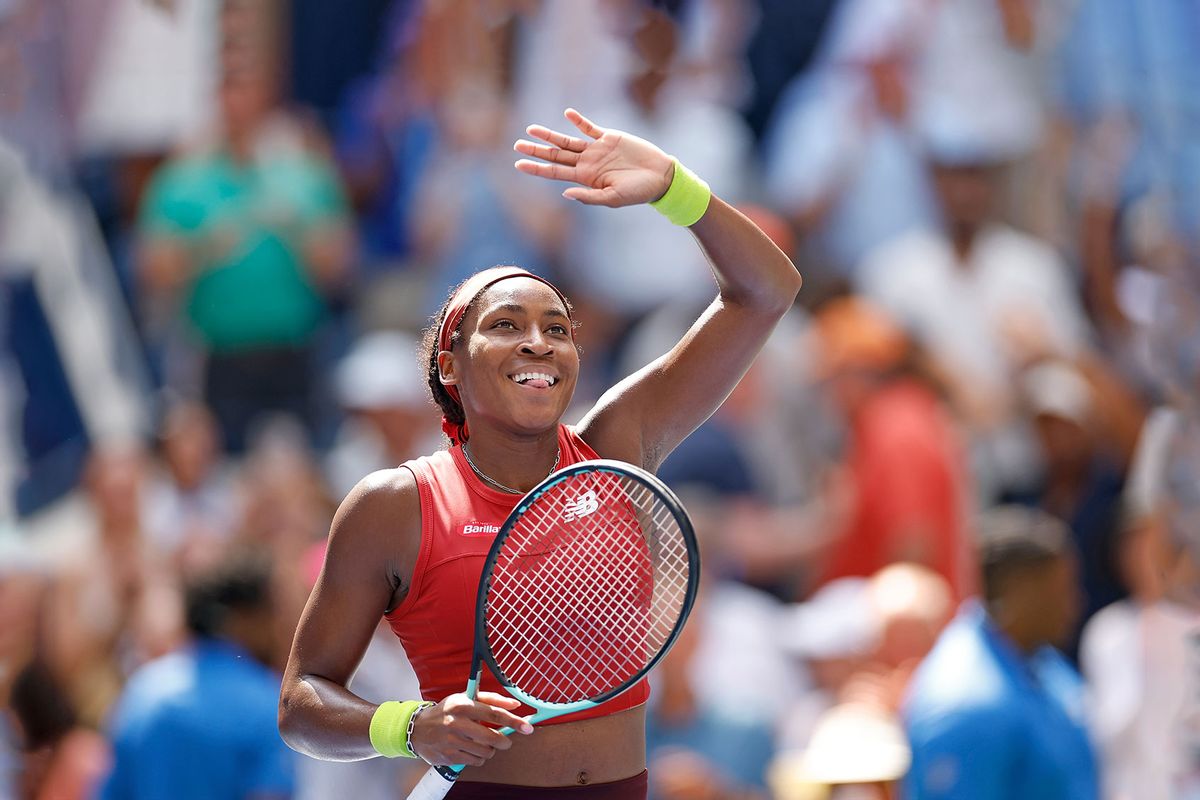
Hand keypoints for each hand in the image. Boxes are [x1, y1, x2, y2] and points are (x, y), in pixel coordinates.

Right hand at [409, 691, 533, 766]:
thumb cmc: (446, 711)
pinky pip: (475, 761)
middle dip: (503, 741)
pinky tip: (471, 749)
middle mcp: (455, 722)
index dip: (513, 721)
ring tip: (482, 743)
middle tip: (505, 741)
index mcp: (462, 705)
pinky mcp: (448, 756)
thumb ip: (491, 700)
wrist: (417, 729)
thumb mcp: (465, 698)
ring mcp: (451, 741)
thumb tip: (515, 705)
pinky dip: (478, 758)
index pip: (493, 713)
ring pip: (485, 752)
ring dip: (489, 750)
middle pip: (491, 737)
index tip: (527, 726)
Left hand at [514, 108, 674, 207]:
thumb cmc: (638, 192)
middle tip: (516, 145)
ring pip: (567, 141)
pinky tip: (567, 114)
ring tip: (531, 129)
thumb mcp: (612, 198)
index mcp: (585, 178)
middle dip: (536, 150)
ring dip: (549, 135)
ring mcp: (597, 150)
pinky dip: (579, 121)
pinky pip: (589, 128)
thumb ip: (589, 196)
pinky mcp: (609, 137)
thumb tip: (565, 193)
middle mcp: (587, 163)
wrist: (660, 177)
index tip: (518, 164)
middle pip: (556, 155)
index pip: (555, 172)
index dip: (536, 168)